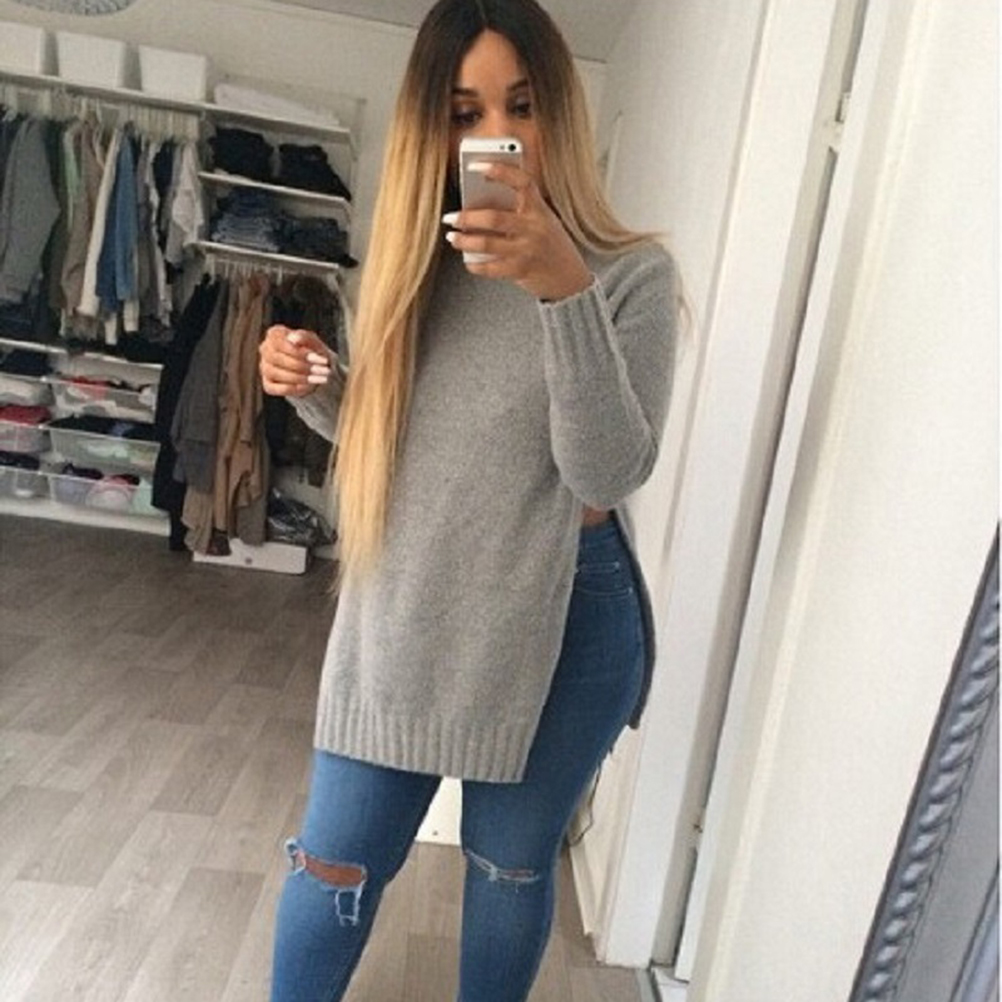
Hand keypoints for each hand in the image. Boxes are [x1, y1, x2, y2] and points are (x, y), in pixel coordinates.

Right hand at [259, 325, 334, 397]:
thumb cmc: (311, 350)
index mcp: (274, 334)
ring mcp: (265, 368)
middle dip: (304, 367)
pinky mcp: (268, 385)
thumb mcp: (313, 341)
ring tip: (320, 379)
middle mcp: (265, 350)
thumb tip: (293, 338)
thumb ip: (305, 337)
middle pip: (278, 359)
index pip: (283, 344)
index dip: (302, 353)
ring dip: (301, 378)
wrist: (314, 368)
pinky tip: (309, 387)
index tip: (323, 360)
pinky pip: (279, 389)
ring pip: (277, 374)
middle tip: (324, 371)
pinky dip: (296, 389)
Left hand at [443, 162, 593, 301]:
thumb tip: (479, 205)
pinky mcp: (521, 271)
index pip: (521, 181)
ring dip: (464, 240)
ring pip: (486, 243)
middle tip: (451, 217)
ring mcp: (527, 250)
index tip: (475, 166)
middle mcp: (534, 228)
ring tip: (453, 238)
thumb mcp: (542, 221)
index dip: (499, 170)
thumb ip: (518, 211)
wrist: (570, 279)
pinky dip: (475, 265)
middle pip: (493, 218)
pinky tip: (469, 261)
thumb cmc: (551, 245)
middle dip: (466, 217)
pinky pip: (490, 268)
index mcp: (539, 209)